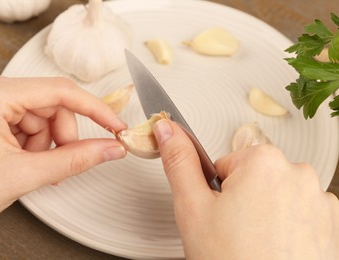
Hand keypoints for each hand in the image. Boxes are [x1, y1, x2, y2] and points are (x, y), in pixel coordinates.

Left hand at [0, 71, 126, 232]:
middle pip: (52, 104)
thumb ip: (74, 160)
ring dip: (46, 143)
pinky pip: (28, 120)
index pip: (60, 91)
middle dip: (60, 136)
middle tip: (56, 164)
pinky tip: (21, 160)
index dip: (95, 110)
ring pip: (43, 115)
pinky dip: (33, 142)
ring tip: (29, 166)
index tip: (115, 125)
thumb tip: (110, 148)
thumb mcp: (23, 176)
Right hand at [153, 119, 338, 258]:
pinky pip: (298, 213)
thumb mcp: (193, 207)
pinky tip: (275, 248)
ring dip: (264, 214)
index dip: (216, 193)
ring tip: (254, 243)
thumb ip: (179, 162)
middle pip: (252, 178)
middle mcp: (298, 173)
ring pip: (275, 196)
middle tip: (234, 232)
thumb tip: (168, 129)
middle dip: (240, 201)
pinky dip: (286, 227)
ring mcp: (319, 199)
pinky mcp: (331, 223)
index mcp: (263, 161)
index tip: (220, 216)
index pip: (225, 165)